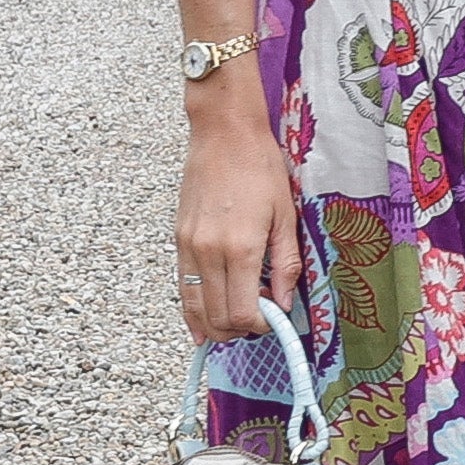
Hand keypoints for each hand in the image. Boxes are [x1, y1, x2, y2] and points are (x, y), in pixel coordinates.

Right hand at [174, 107, 301, 341]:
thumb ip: (286, 265)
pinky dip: (192, 310)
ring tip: (234, 325)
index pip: (242, 313)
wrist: (223, 134)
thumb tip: (286, 304)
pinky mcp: (178, 240)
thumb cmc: (260, 168)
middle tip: (259, 321)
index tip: (274, 319)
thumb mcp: (286, 216)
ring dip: (214, 326)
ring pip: (194, 308)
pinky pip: (181, 287)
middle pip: (217, 318)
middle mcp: (209, 253)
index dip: (260, 326)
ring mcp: (189, 247)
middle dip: (238, 331)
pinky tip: (201, 324)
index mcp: (240, 248)